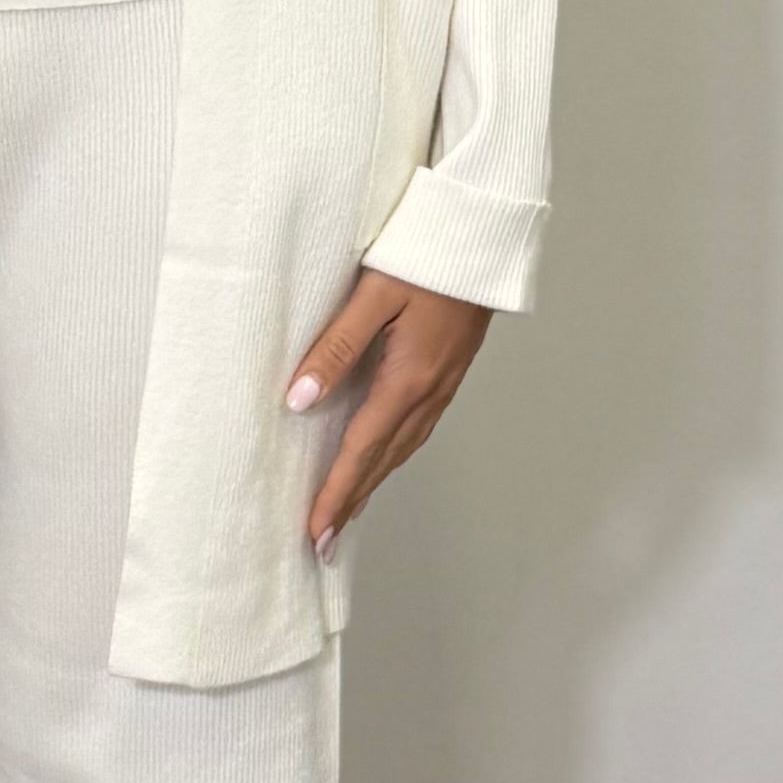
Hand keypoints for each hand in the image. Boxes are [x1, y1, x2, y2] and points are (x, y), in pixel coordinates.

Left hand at [285, 269, 487, 556]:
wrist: (482, 239)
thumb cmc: (427, 256)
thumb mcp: (373, 295)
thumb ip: (336, 347)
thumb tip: (300, 398)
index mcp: (408, 379)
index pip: (362, 450)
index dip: (337, 494)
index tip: (316, 533)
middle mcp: (429, 392)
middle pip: (383, 461)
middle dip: (352, 503)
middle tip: (323, 543)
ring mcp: (443, 385)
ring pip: (402, 449)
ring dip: (372, 483)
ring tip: (347, 511)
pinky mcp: (448, 373)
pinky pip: (416, 429)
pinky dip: (393, 455)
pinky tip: (381, 456)